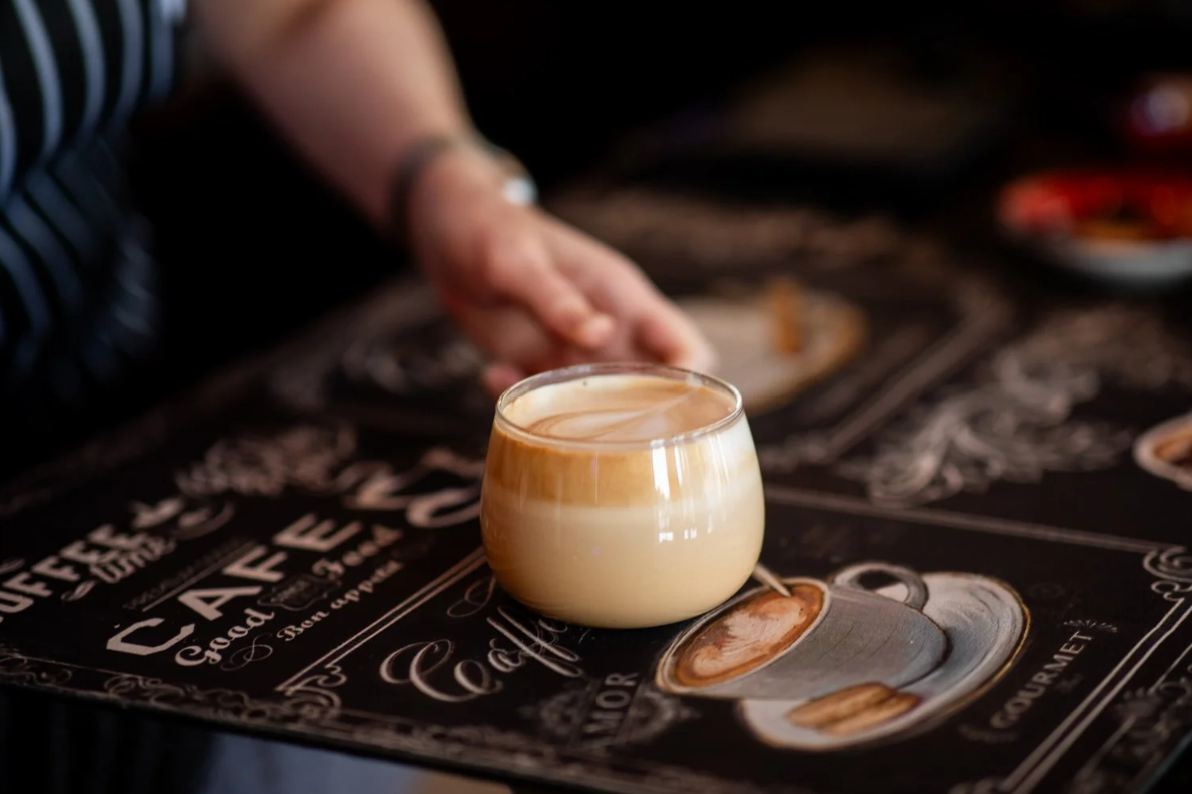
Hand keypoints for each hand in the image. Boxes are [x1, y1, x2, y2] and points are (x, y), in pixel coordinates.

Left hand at [406, 146, 715, 396]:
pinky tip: (492, 373)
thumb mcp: (518, 261)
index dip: (692, 383)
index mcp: (621, 298)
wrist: (446, 224)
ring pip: (598, 405)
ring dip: (574, 418)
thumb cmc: (488, 228)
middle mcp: (607, 331)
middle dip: (634, 419)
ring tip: (536, 409)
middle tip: (595, 432)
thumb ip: (557, 299)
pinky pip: (543, 399)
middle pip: (650, 390)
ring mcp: (572, 351)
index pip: (684, 346)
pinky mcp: (535, 362)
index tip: (671, 414)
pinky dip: (523, 402)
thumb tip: (602, 334)